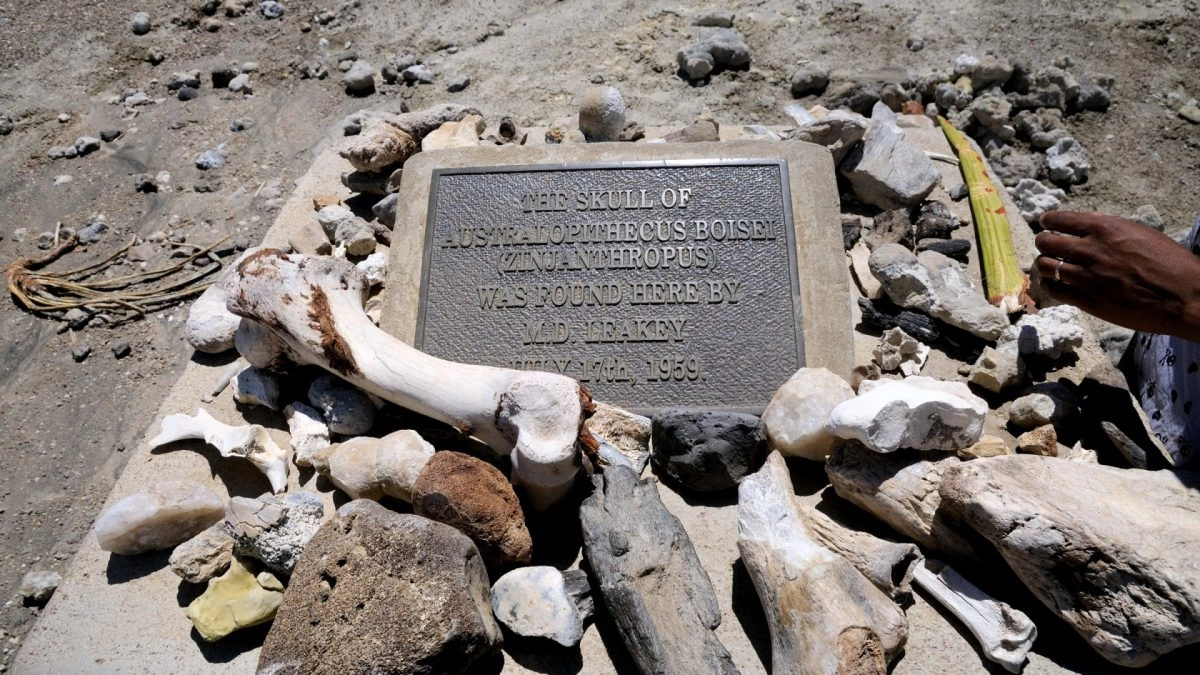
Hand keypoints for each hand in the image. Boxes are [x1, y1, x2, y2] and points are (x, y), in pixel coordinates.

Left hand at [1034, 211, 1199, 341]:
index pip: (1059, 219)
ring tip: (1050, 266)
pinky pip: (1053, 290)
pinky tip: (1055, 285)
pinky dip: (1049, 286)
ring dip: (1044, 265)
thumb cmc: (1170, 263)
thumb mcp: (1141, 233)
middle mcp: (1089, 249)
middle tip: (1047, 246)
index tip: (1045, 223)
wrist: (1182, 296)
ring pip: (1044, 266)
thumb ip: (1111, 228)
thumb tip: (1089, 222)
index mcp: (1104, 228)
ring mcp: (1085, 276)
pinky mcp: (1085, 299)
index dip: (1048, 221)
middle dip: (1044, 242)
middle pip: (1046, 242)